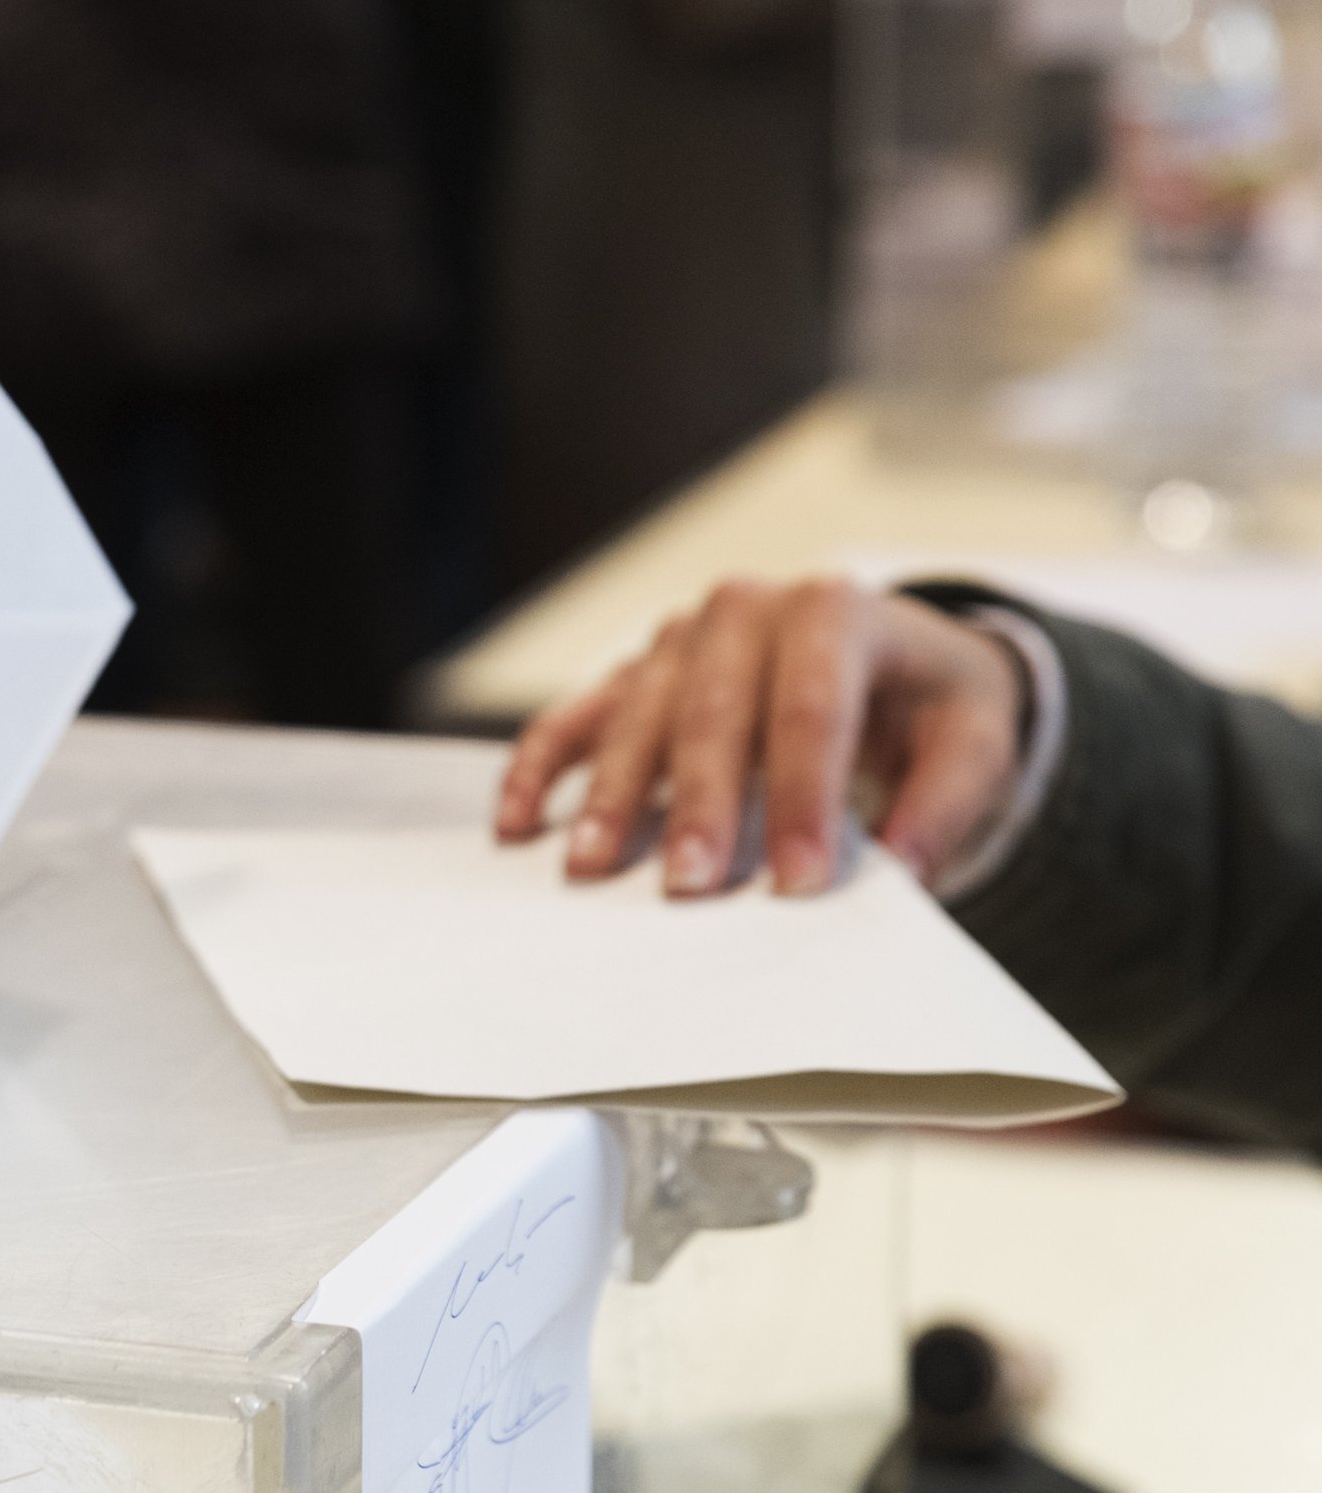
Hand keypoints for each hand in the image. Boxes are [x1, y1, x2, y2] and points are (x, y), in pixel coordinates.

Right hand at [494, 578, 1024, 895]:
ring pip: (640, 712)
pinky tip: (518, 824)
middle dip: (701, 802)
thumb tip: (901, 867)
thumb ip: (946, 802)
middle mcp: (749, 610)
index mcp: (838, 611)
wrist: (895, 662)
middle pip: (714, 708)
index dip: (805, 795)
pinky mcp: (636, 672)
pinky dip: (540, 766)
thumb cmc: (927, 706)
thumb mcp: (974, 740)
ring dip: (613, 792)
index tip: (799, 881)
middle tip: (690, 883)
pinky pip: (577, 714)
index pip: (813, 706)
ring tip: (593, 866)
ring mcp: (680, 637)